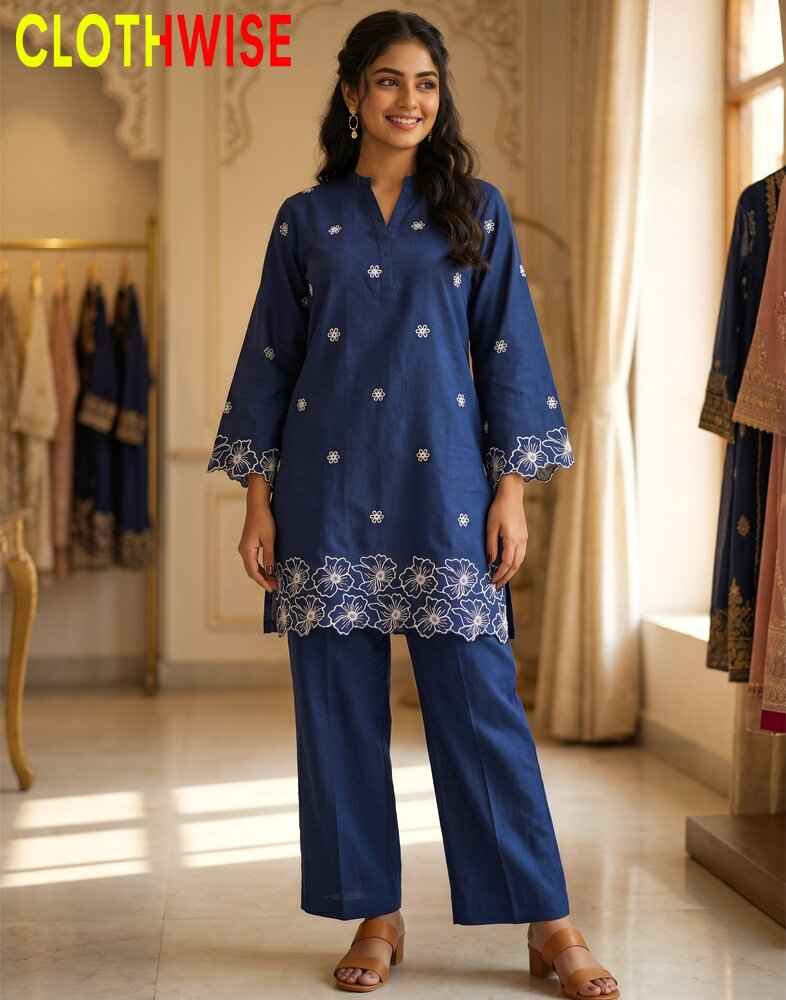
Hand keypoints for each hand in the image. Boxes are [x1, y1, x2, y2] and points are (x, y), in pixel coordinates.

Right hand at [239, 476, 278, 591]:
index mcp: (247, 550)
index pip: (253, 572)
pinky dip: (261, 567)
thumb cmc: (263, 520)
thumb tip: (271, 571)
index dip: (263, 582)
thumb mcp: (269, 539)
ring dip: (262, 574)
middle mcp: (243, 551)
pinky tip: (270, 569)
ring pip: (253, 566)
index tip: (272, 589)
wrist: (257, 505)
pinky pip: (254, 560)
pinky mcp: (249, 545)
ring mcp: (245, 548)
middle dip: (263, 580)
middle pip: (252, 571)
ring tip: (274, 580)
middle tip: (276, 587)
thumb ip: (269, 556)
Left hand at [486, 473, 527, 588]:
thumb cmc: (498, 508)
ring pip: (520, 561)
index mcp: (512, 540)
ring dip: (511, 572)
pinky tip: (508, 565)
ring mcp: (524, 538)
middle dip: (506, 577)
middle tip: (496, 586)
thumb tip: (489, 562)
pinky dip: (515, 563)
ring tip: (501, 579)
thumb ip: (490, 545)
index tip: (491, 582)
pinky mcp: (524, 535)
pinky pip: (521, 554)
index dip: (500, 575)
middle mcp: (521, 541)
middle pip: (516, 565)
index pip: (507, 563)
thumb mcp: (490, 526)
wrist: (512, 494)